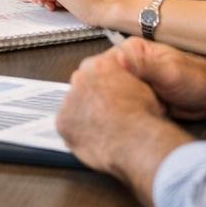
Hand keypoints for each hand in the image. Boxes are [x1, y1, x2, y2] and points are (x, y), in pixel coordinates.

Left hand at [57, 48, 171, 173]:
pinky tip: (94, 135)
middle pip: (82, 84)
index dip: (105, 81)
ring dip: (84, 113)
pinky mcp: (62, 122)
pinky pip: (67, 125)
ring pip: (73, 105)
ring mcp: (68, 101)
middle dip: (92, 96)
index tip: (109, 92)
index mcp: (100, 65)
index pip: (96, 67)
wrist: (135, 141)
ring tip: (103, 125)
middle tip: (107, 110)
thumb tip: (125, 80)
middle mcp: (80, 79)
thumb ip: (127, 78)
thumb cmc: (142, 117)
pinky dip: (77, 131)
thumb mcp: (143, 87)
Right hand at [112, 39, 205, 120]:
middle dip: (111, 94)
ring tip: (128, 111)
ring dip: (118, 104)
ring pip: (113, 93)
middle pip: (106, 78)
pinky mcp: (138, 95)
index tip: (106, 92)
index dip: (102, 78)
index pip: (104, 62)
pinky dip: (126, 110)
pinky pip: (124, 103)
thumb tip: (119, 58)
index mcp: (134, 50)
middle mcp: (131, 63)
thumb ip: (143, 65)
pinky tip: (132, 115)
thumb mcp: (168, 72)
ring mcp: (134, 80)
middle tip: (120, 105)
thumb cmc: (195, 80)